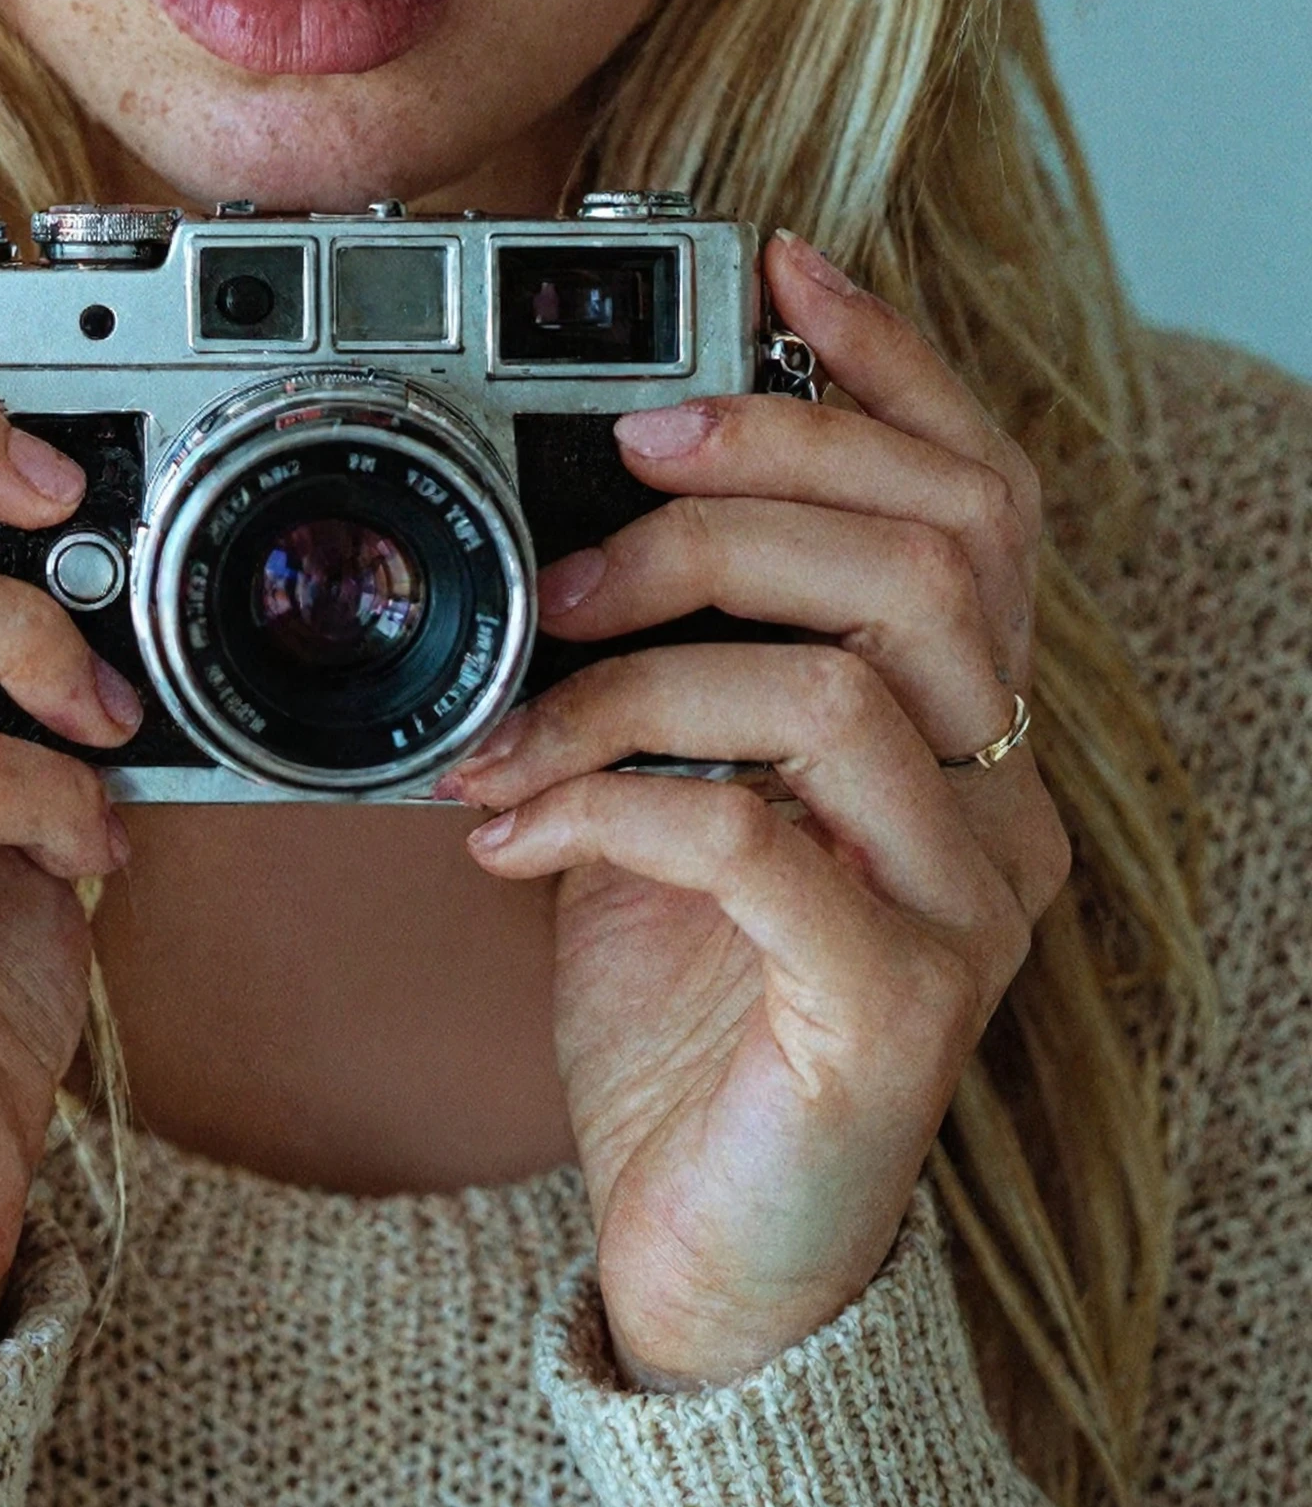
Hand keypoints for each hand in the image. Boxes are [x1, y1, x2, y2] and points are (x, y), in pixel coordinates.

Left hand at [439, 231, 1072, 1386]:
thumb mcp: (665, 784)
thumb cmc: (684, 996)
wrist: (703, 1244)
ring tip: (511, 721)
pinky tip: (511, 834)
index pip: (976, 494)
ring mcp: (965, 907)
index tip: (777, 262)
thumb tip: (552, 516)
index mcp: (953, 717)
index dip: (890, 362)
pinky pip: (761, 846)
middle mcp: (996, 797)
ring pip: (842, 686)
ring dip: (640, 670)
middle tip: (578, 545)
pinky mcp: (894, 1014)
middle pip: (931, 555)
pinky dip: (611, 805)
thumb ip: (658, 659)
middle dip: (737, 499)